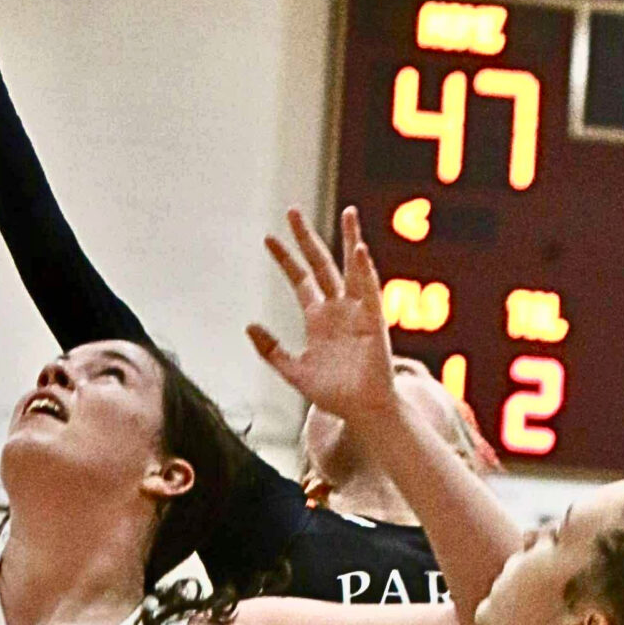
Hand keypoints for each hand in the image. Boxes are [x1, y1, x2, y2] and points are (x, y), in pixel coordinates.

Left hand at [248, 206, 398, 423]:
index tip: (268, 238)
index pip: (300, 280)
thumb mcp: (293, 371)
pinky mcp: (374, 321)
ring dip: (351, 239)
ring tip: (349, 212)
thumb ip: (271, 350)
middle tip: (291, 211)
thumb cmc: (333, 395)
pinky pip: (370, 291)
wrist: (361, 413)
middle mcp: (338, 309)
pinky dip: (365, 270)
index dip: (285, 259)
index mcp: (318, 318)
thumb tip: (249, 326)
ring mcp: (358, 312)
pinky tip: (358, 250)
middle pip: (322, 264)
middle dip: (306, 238)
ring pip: (353, 268)